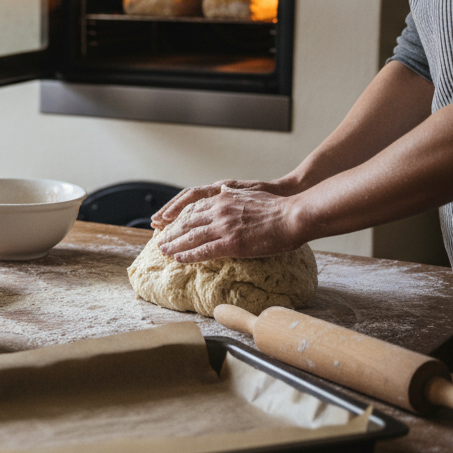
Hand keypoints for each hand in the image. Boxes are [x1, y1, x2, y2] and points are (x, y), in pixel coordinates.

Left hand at [154, 185, 306, 262]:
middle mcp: (219, 211)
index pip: (192, 207)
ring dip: (174, 244)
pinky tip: (179, 259)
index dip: (178, 216)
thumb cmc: (277, 206)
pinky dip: (189, 255)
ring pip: (191, 236)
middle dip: (170, 231)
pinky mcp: (232, 243)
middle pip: (187, 221)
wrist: (293, 215)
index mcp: (223, 198)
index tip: (167, 223)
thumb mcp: (249, 193)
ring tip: (162, 250)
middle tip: (159, 239)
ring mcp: (224, 227)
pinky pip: (204, 251)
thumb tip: (223, 193)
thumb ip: (233, 196)